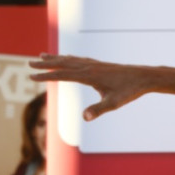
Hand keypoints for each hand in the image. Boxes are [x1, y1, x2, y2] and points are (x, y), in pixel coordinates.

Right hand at [29, 54, 174, 120]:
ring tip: (43, 56)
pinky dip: (70, 58)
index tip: (31, 77)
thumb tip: (84, 117)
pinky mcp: (101, 65)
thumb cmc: (130, 91)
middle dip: (46, 64)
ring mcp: (96, 64)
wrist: (144, 77)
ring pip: (71, 59)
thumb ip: (98, 109)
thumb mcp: (114, 103)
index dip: (46, 76)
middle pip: (64, 64)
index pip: (62, 75)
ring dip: (56, 58)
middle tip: (29, 62)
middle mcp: (90, 67)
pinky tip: (68, 59)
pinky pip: (81, 60)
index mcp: (90, 76)